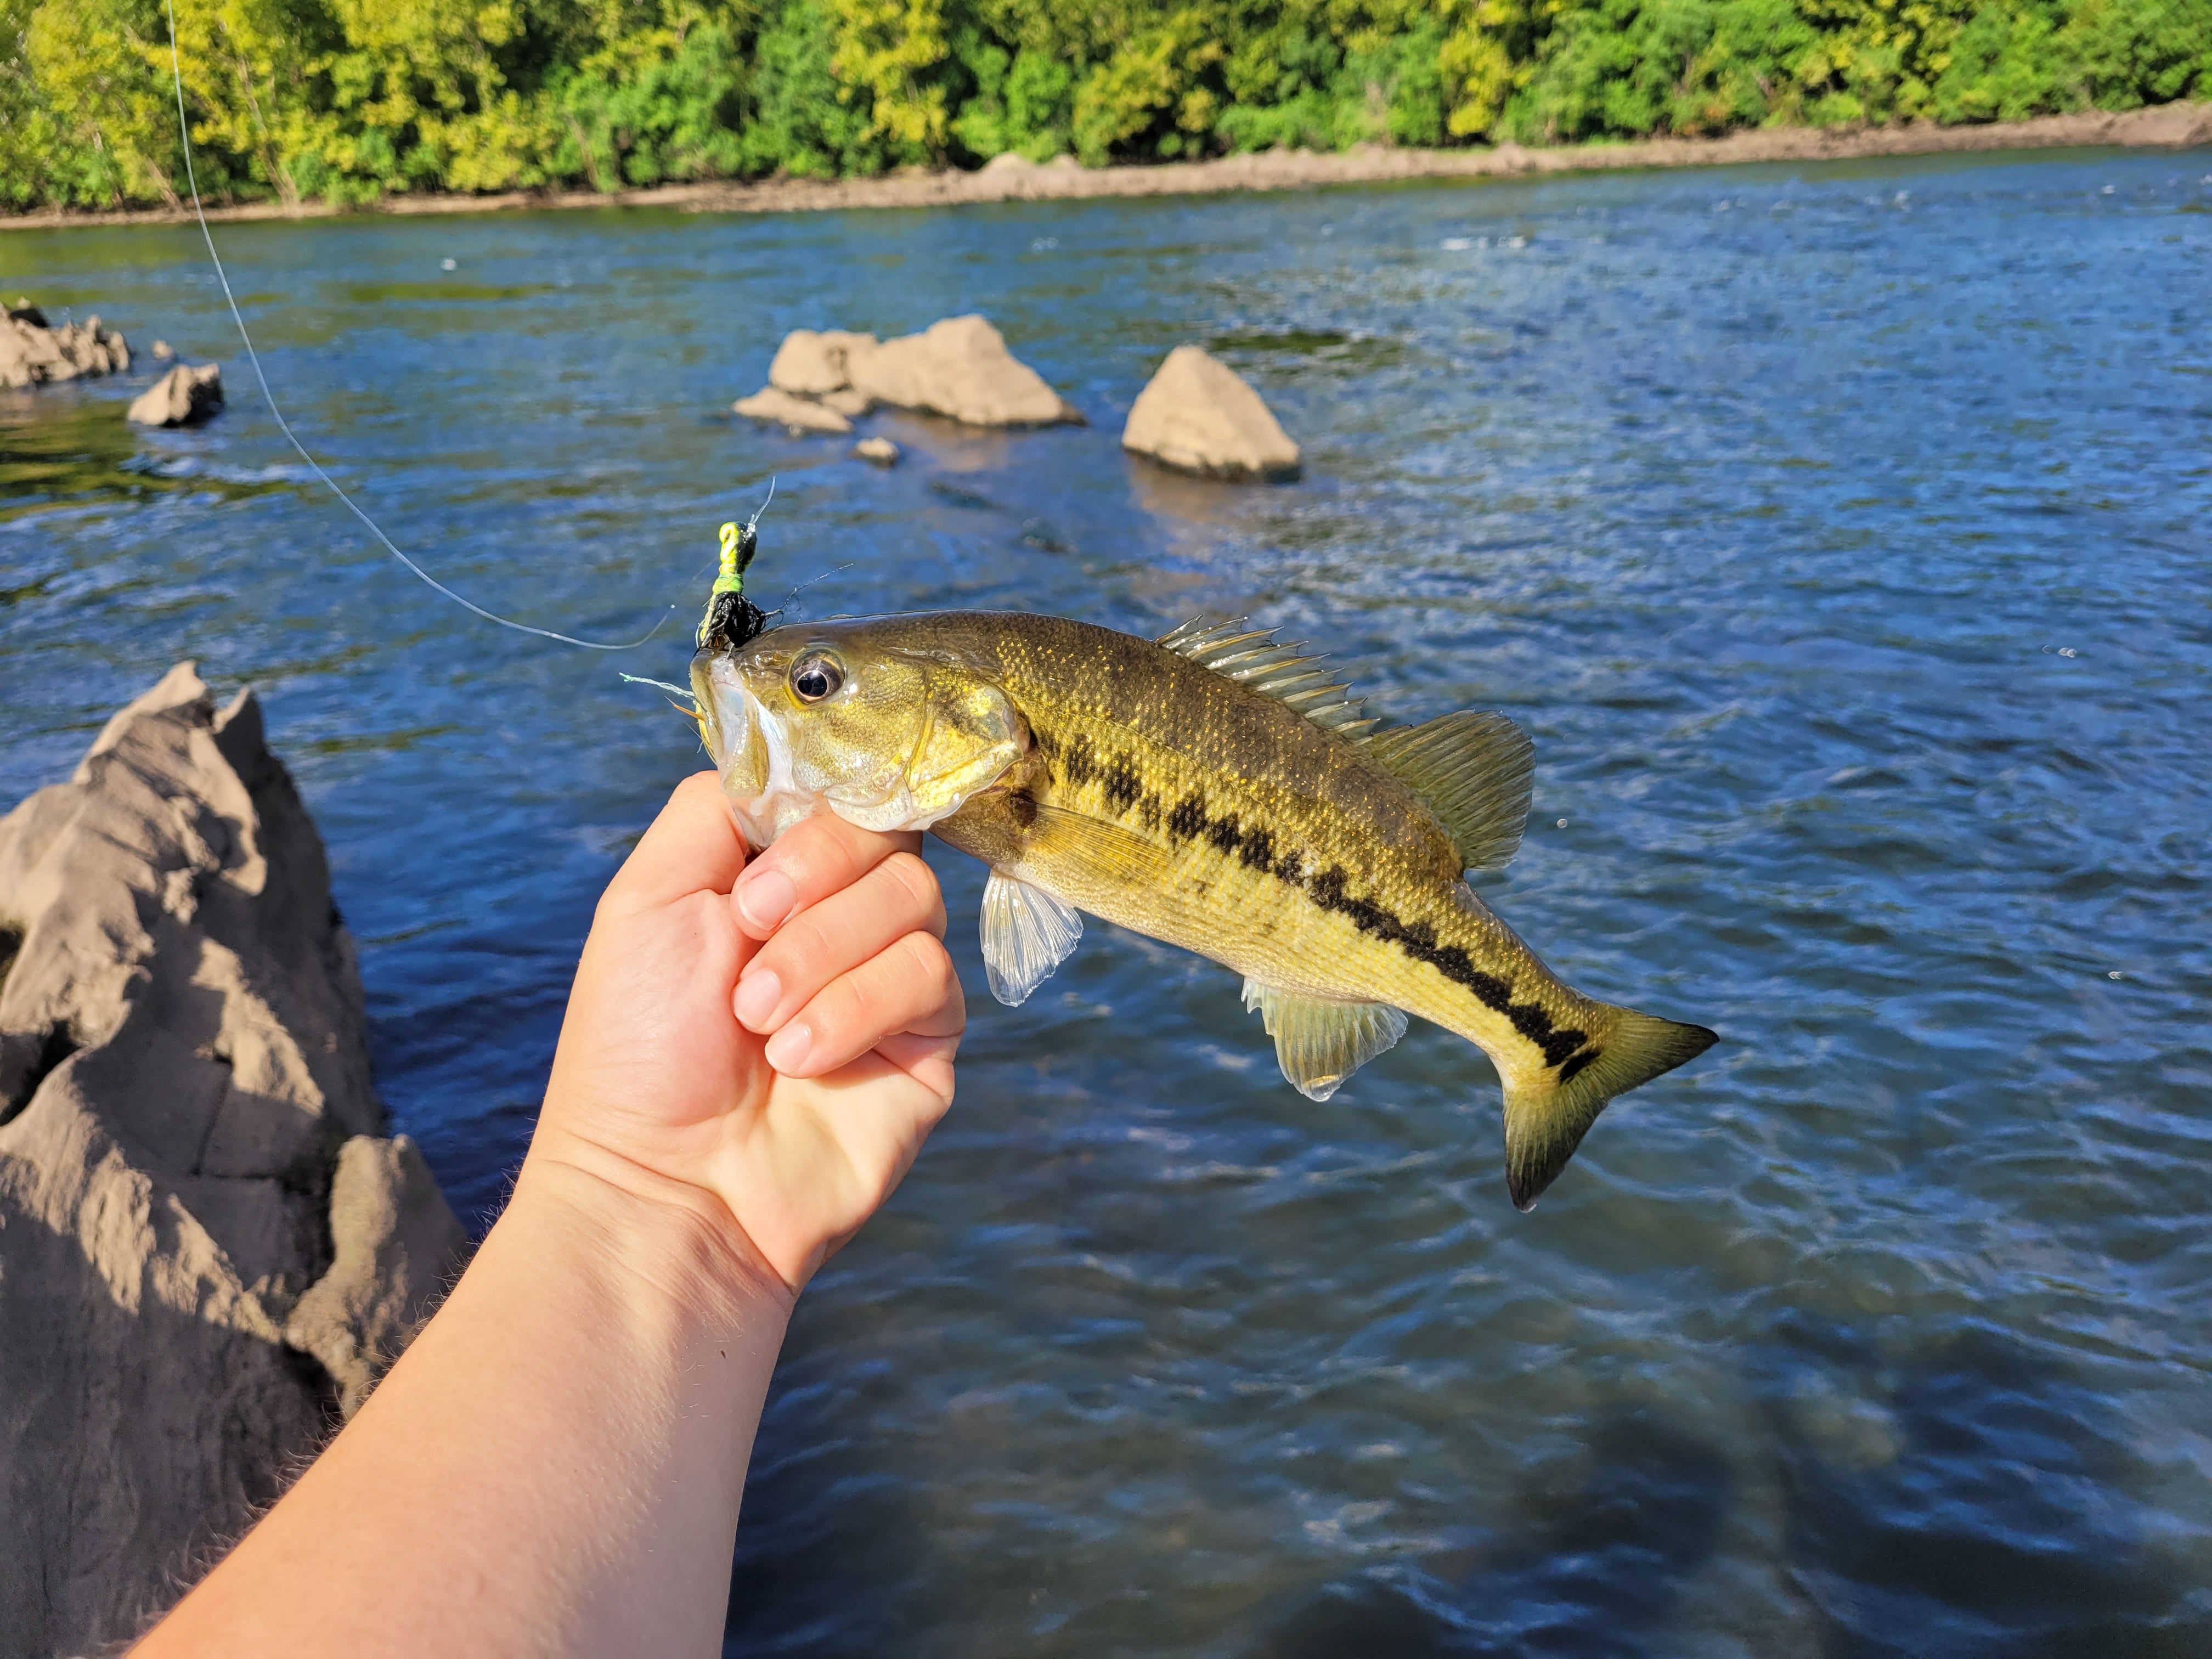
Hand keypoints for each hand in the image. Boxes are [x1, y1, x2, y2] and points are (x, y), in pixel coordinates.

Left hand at [529, 772, 962, 1295]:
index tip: (752, 878)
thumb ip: (718, 805)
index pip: (842, 789)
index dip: (812, 817)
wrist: (664, 1182)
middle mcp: (841, 918)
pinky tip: (800, 1059)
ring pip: (914, 898)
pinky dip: (853, 1010)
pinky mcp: (928, 1042)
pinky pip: (930, 975)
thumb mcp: (648, 896)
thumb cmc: (636, 1050)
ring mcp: (889, 979)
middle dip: (811, 884)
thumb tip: (796, 760)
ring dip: (821, 956)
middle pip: (888, 831)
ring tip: (761, 1022)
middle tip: (745, 947)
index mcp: (776, 874)